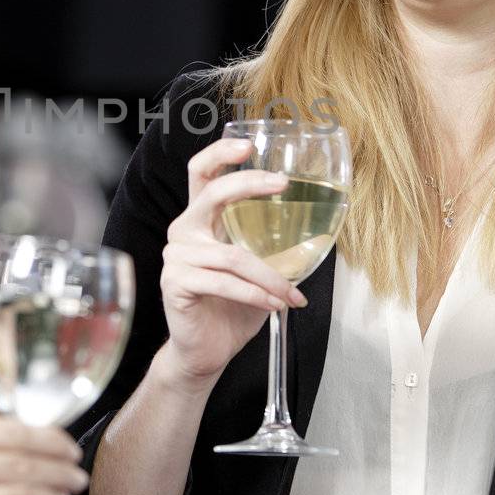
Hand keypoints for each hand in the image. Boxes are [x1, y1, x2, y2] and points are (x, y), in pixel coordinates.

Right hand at [160, 138, 303, 387]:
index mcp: (200, 220)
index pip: (201, 174)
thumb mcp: (256, 269)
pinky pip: (224, 282)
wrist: (206, 349)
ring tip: (290, 295)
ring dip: (270, 276)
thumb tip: (319, 229)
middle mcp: (184, 231)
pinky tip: (273, 305)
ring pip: (233, 255)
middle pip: (212, 194)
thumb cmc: (232, 307)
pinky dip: (255, 295)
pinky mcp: (175, 283)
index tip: (249, 144)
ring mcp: (176, 257)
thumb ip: (271, 244)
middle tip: (282, 185)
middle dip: (250, 184)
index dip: (220, 153)